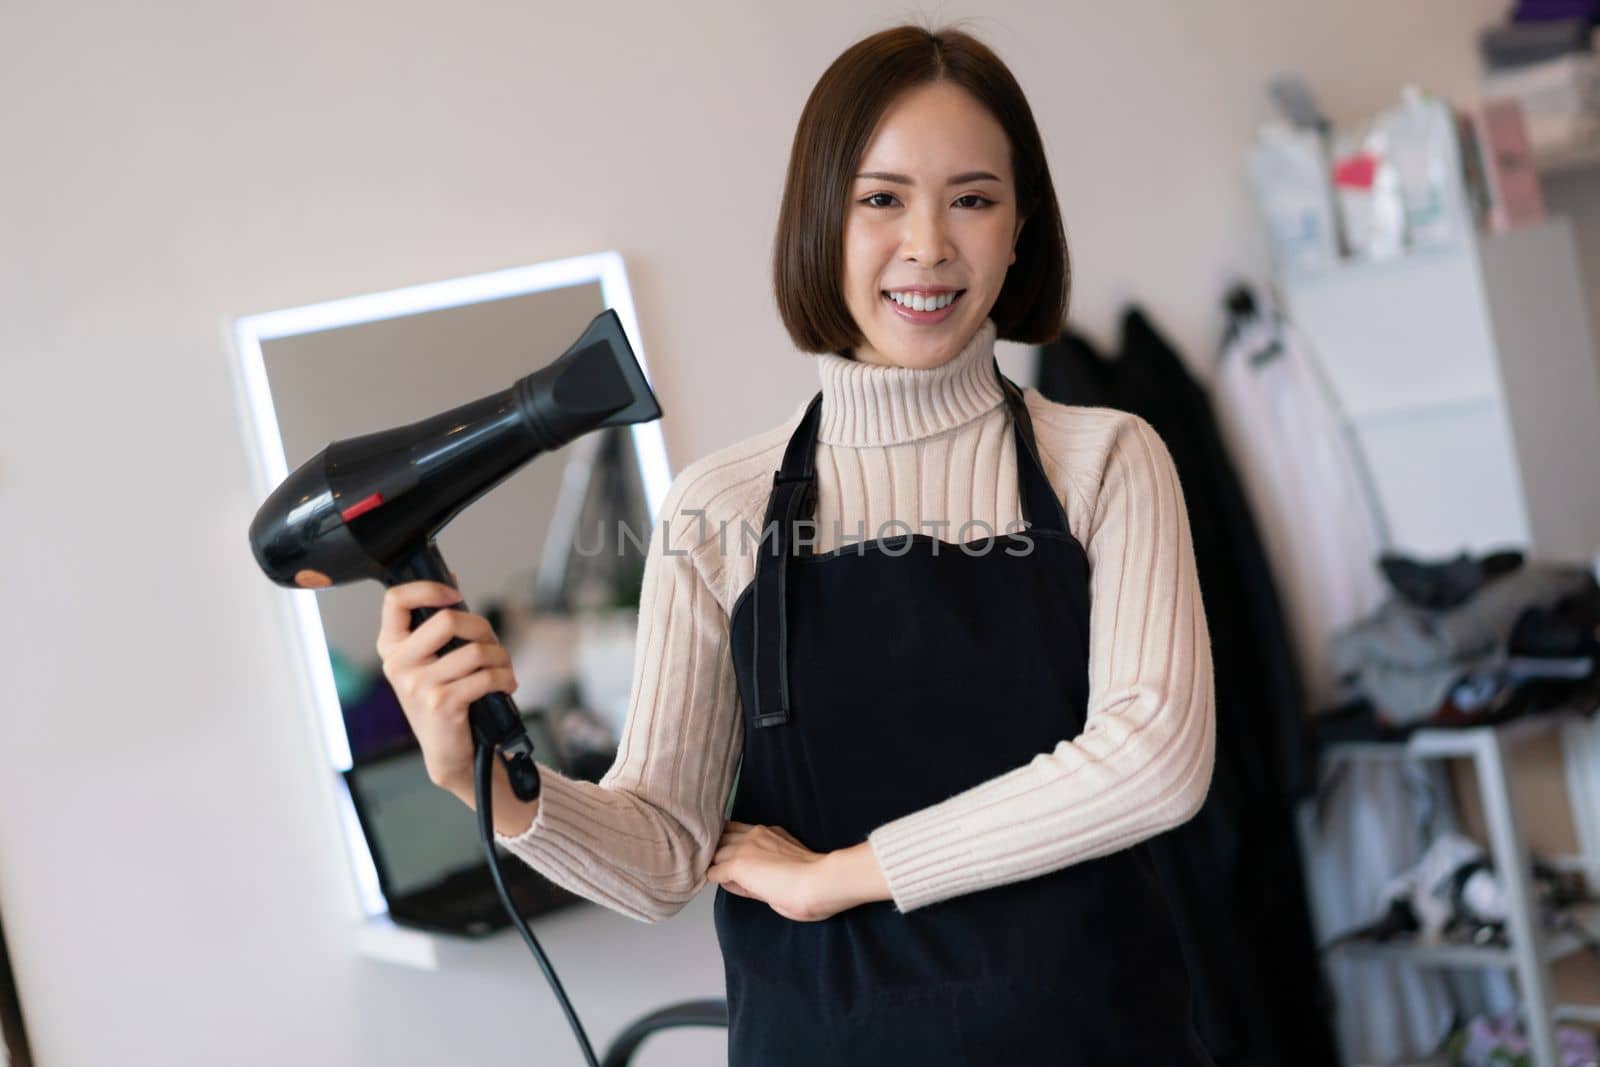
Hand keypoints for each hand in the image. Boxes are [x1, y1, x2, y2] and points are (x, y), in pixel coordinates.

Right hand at [375, 580, 518, 796]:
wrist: (449, 752)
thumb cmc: (444, 700)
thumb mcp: (431, 661)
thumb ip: (436, 626)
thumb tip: (452, 579)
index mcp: (391, 647)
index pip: (396, 599)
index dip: (429, 588)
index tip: (455, 595)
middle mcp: (398, 664)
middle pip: (447, 620)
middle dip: (483, 628)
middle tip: (492, 645)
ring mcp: (418, 685)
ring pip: (476, 650)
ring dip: (501, 658)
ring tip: (502, 669)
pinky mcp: (442, 703)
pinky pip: (486, 676)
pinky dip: (505, 678)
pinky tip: (506, 684)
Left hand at [706, 822, 890, 921]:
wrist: (819, 882)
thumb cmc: (814, 882)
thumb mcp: (787, 867)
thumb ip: (766, 871)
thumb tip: (747, 879)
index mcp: (770, 833)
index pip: (740, 832)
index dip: (732, 844)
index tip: (729, 857)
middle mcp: (756, 834)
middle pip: (724, 836)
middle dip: (718, 850)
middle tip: (715, 864)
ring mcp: (745, 847)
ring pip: (716, 851)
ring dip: (714, 863)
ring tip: (712, 874)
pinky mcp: (738, 864)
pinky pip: (714, 870)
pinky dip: (713, 877)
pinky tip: (714, 883)